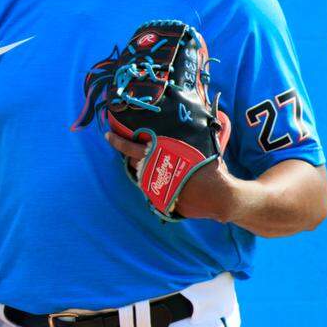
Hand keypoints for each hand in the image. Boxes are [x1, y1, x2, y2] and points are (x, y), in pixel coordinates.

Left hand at [104, 131, 240, 221]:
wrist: (219, 195)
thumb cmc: (211, 168)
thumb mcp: (197, 149)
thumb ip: (182, 144)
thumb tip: (186, 128)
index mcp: (159, 154)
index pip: (130, 147)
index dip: (117, 141)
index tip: (107, 136)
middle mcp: (152, 170)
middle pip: (133, 161)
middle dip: (132, 155)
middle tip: (137, 150)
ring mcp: (152, 186)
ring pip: (140, 175)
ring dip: (145, 170)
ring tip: (156, 166)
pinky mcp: (157, 199)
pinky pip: (150, 188)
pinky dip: (155, 183)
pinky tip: (166, 181)